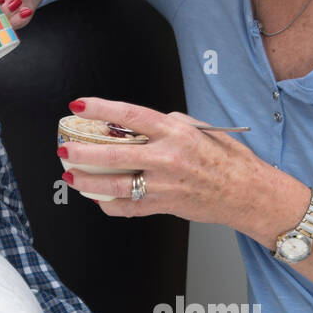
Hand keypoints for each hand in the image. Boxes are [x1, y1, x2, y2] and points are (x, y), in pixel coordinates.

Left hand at [60, 97, 268, 227]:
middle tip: (64, 148)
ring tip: (71, 176)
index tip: (79, 105)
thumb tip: (140, 122)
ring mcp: (163, 185)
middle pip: (113, 154)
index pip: (130, 116)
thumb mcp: (200, 129)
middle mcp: (167, 158)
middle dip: (82, 152)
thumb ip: (168, 124)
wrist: (248, 193)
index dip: (100, 109)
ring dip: (87, 182)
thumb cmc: (228, 160)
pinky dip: (108, 204)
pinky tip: (96, 197)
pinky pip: (128, 208)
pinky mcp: (164, 206)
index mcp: (175, 133)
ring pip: (114, 185)